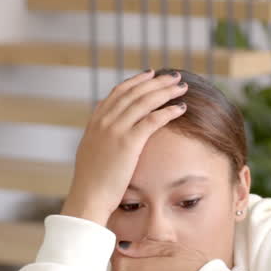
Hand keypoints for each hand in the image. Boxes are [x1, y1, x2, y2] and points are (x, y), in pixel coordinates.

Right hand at [62, 70, 189, 225]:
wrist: (88, 196)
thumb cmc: (93, 181)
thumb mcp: (93, 152)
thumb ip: (101, 137)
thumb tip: (110, 134)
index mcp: (96, 121)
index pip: (118, 92)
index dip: (137, 81)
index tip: (151, 74)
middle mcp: (105, 120)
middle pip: (135, 92)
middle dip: (157, 82)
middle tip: (174, 76)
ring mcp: (115, 129)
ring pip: (145, 101)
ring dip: (166, 91)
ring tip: (182, 87)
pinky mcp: (128, 142)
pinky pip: (153, 120)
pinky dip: (168, 111)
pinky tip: (181, 108)